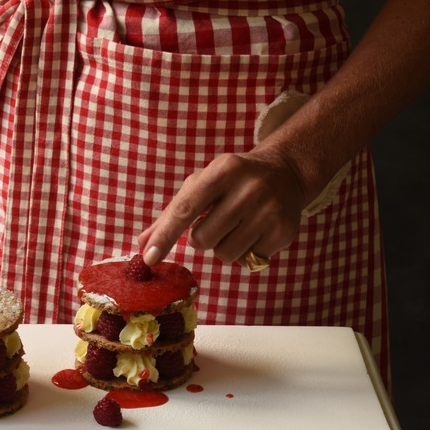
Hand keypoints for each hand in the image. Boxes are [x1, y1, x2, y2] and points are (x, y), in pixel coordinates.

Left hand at [137, 149, 307, 266]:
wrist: (286, 173)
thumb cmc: (232, 181)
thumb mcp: (202, 184)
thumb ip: (172, 214)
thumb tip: (142, 244)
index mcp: (222, 170)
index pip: (185, 208)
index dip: (165, 235)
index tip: (148, 257)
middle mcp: (248, 188)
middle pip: (203, 238)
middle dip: (201, 238)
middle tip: (215, 222)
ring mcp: (268, 210)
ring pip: (225, 254)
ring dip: (223, 247)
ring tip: (236, 226)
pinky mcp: (283, 230)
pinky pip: (249, 260)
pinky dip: (246, 251)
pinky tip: (256, 230)